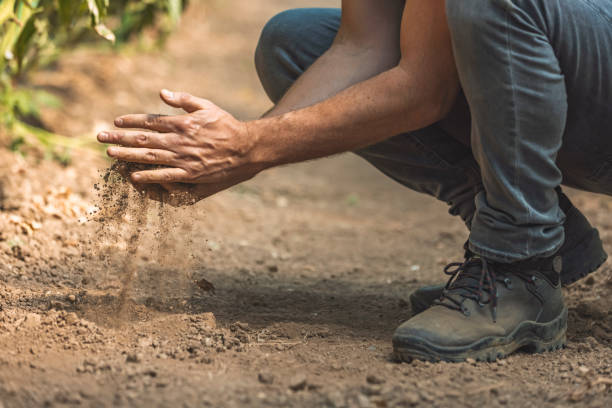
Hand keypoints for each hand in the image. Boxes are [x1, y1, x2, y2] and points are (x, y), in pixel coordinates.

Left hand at [97, 90, 264, 204]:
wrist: (246, 149)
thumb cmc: (226, 126)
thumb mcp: (206, 106)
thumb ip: (183, 99)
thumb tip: (161, 92)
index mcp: (182, 123)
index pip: (150, 121)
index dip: (131, 121)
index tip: (116, 122)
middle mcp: (180, 140)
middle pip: (144, 139)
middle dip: (120, 138)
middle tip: (100, 138)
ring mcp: (184, 159)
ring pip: (150, 157)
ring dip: (128, 156)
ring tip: (110, 155)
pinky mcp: (191, 175)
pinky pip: (165, 176)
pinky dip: (149, 176)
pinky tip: (133, 176)